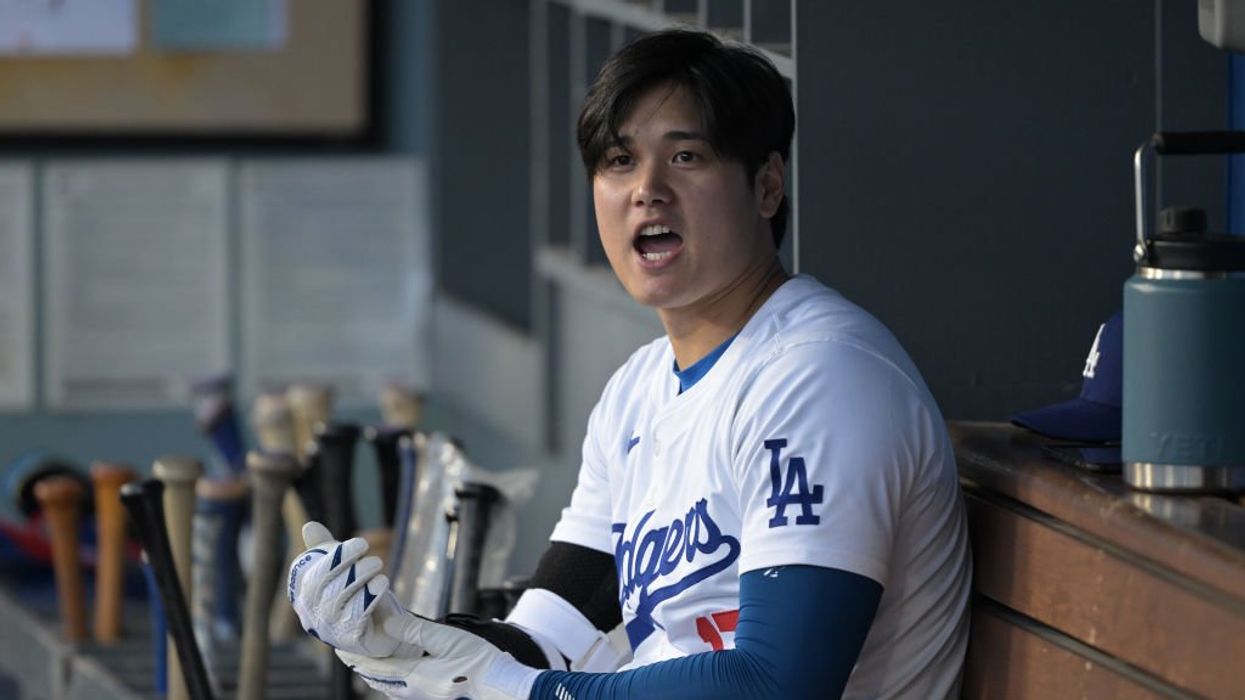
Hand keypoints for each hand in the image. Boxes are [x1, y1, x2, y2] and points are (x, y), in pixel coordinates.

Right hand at [287, 521, 402, 655]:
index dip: (333, 557)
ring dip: (361, 576)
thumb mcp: (342, 568)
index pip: (309, 574)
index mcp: (303, 595)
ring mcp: (329, 629)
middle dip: (347, 563)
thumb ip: (326, 549)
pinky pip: (357, 614)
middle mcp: (311, 614)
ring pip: (339, 597)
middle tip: (369, 550)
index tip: (359, 544)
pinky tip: (382, 583)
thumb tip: (309, 526)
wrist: (381, 629)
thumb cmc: (356, 593)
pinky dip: (371, 594)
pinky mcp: (349, 639)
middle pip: (322, 584)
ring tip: (377, 565)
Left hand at [337, 611, 541, 699]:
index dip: (355, 658)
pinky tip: (397, 673)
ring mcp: (425, 696)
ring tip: (367, 662)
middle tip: (348, 654)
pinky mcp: (434, 696)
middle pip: (379, 681)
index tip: (339, 648)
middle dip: (362, 668)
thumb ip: (415, 631)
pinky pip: (403, 690)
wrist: (502, 686)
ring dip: (376, 675)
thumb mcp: (447, 639)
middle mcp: (415, 691)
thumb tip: (388, 623)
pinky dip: (391, 679)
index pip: (375, 668)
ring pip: (390, 688)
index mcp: (414, 677)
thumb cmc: (478, 662)